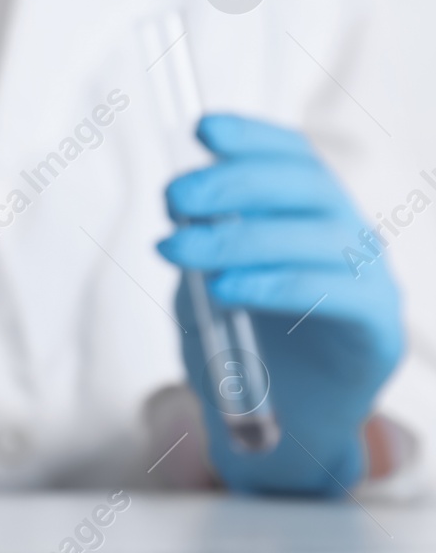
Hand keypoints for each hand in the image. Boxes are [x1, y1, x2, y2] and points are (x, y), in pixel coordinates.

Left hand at [156, 115, 403, 494]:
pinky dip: (276, 285)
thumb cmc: (246, 341)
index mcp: (313, 213)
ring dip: (238, 239)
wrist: (283, 423)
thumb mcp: (209, 277)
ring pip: (314, 238)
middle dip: (234, 183)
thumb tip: (179, 199)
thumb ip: (201, 239)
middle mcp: (349, 235)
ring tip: (178, 249)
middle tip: (174, 197)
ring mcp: (370, 280)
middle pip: (305, 187)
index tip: (203, 129)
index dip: (253, 137)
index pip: (294, 157)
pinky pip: (333, 295)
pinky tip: (227, 289)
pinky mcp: (377, 330)